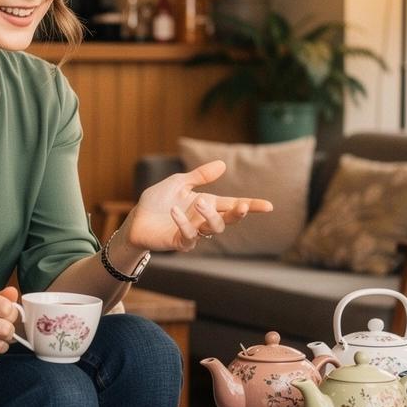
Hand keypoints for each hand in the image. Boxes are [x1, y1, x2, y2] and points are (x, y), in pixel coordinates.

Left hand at [124, 160, 272, 253]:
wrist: (136, 218)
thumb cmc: (158, 201)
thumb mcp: (179, 183)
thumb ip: (200, 176)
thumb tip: (223, 164)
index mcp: (207, 204)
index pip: (233, 205)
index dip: (251, 206)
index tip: (269, 206)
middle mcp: (203, 220)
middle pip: (227, 220)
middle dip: (237, 214)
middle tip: (241, 207)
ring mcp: (193, 232)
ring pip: (212, 229)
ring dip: (209, 216)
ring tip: (199, 202)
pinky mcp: (178, 242)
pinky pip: (188, 236)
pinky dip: (184, 223)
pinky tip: (175, 211)